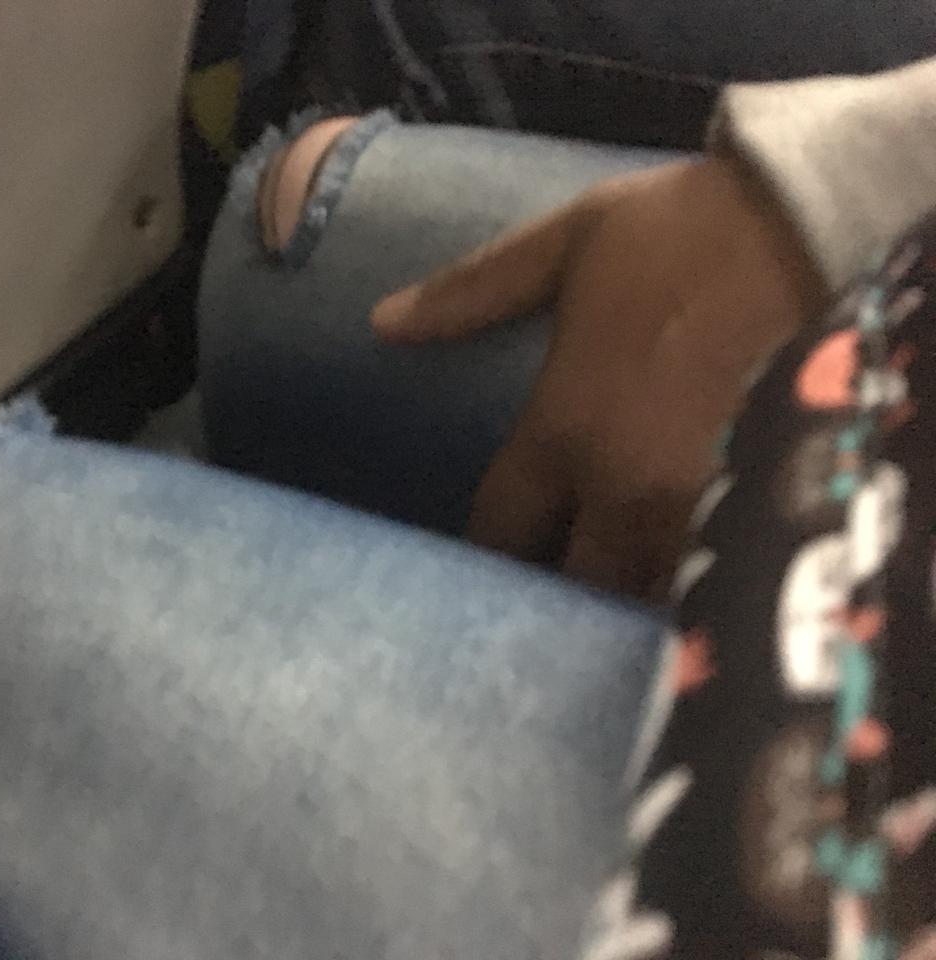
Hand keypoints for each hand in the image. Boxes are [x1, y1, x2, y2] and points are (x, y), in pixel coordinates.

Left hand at [372, 153, 825, 598]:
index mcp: (564, 428)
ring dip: (625, 591)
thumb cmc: (681, 230)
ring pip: (644, 592)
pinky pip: (712, 573)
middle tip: (557, 579)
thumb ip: (473, 292)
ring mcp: (697, 503)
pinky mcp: (762, 501)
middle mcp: (622, 485)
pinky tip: (683, 574)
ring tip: (614, 588)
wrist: (813, 218)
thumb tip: (381, 323)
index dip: (490, 554)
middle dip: (561, 587)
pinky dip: (688, 582)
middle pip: (574, 582)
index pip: (503, 530)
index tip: (491, 559)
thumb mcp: (567, 242)